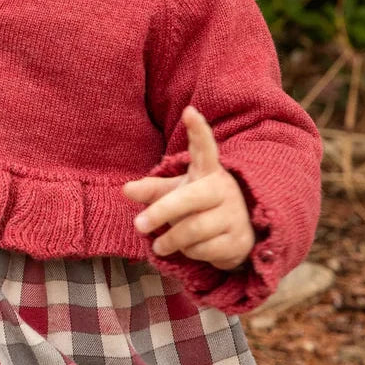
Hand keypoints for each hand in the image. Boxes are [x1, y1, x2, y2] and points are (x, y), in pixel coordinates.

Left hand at [122, 105, 255, 270]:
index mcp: (207, 172)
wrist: (239, 234)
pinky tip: (190, 249)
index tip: (189, 112)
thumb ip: (153, 190)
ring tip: (161, 245)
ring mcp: (234, 215)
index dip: (198, 131)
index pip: (204, 148)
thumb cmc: (200, 206)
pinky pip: (205, 250)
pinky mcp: (239, 240)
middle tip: (138, 225)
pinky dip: (190, 253)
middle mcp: (223, 189)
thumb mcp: (177, 193)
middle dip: (162, 212)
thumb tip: (125, 190)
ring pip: (194, 229)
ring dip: (172, 240)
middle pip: (189, 198)